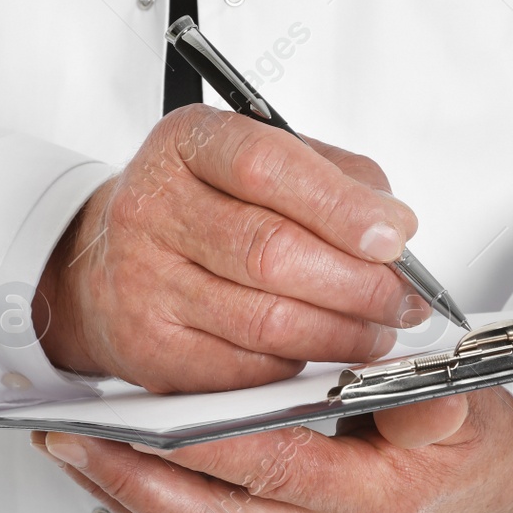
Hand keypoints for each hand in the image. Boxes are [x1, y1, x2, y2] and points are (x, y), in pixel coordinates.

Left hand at [31, 389, 512, 512]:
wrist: (488, 488)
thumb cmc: (467, 446)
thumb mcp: (467, 416)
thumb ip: (437, 410)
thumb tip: (421, 402)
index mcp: (361, 501)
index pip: (267, 467)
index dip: (198, 441)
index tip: (143, 412)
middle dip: (128, 478)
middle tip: (71, 438)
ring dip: (125, 489)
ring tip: (71, 444)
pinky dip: (149, 496)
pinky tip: (115, 461)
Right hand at [35, 105, 429, 392]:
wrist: (111, 262)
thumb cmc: (204, 207)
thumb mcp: (261, 162)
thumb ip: (334, 177)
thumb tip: (394, 227)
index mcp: (187, 143)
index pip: (266, 166)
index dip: (339, 205)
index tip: (394, 235)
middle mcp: (152, 206)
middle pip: (270, 251)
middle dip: (357, 283)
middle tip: (401, 298)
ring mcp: (142, 281)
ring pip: (264, 320)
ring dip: (340, 333)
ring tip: (374, 330)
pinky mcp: (148, 349)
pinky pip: (244, 369)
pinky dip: (296, 365)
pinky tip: (316, 351)